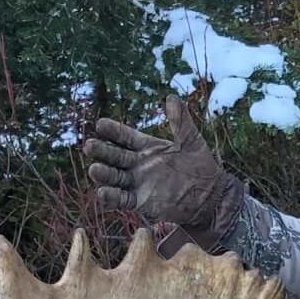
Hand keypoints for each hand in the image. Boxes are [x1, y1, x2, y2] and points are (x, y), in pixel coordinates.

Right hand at [84, 94, 246, 251]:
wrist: (210, 196)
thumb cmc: (201, 166)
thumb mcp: (191, 140)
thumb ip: (180, 121)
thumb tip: (172, 97)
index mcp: (146, 147)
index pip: (125, 137)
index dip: (113, 131)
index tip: (100, 124)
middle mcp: (137, 164)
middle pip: (115, 156)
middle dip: (102, 151)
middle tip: (89, 146)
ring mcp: (137, 182)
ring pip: (115, 177)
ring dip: (103, 174)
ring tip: (94, 170)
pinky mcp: (140, 201)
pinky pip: (122, 199)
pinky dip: (112, 197)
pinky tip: (101, 193)